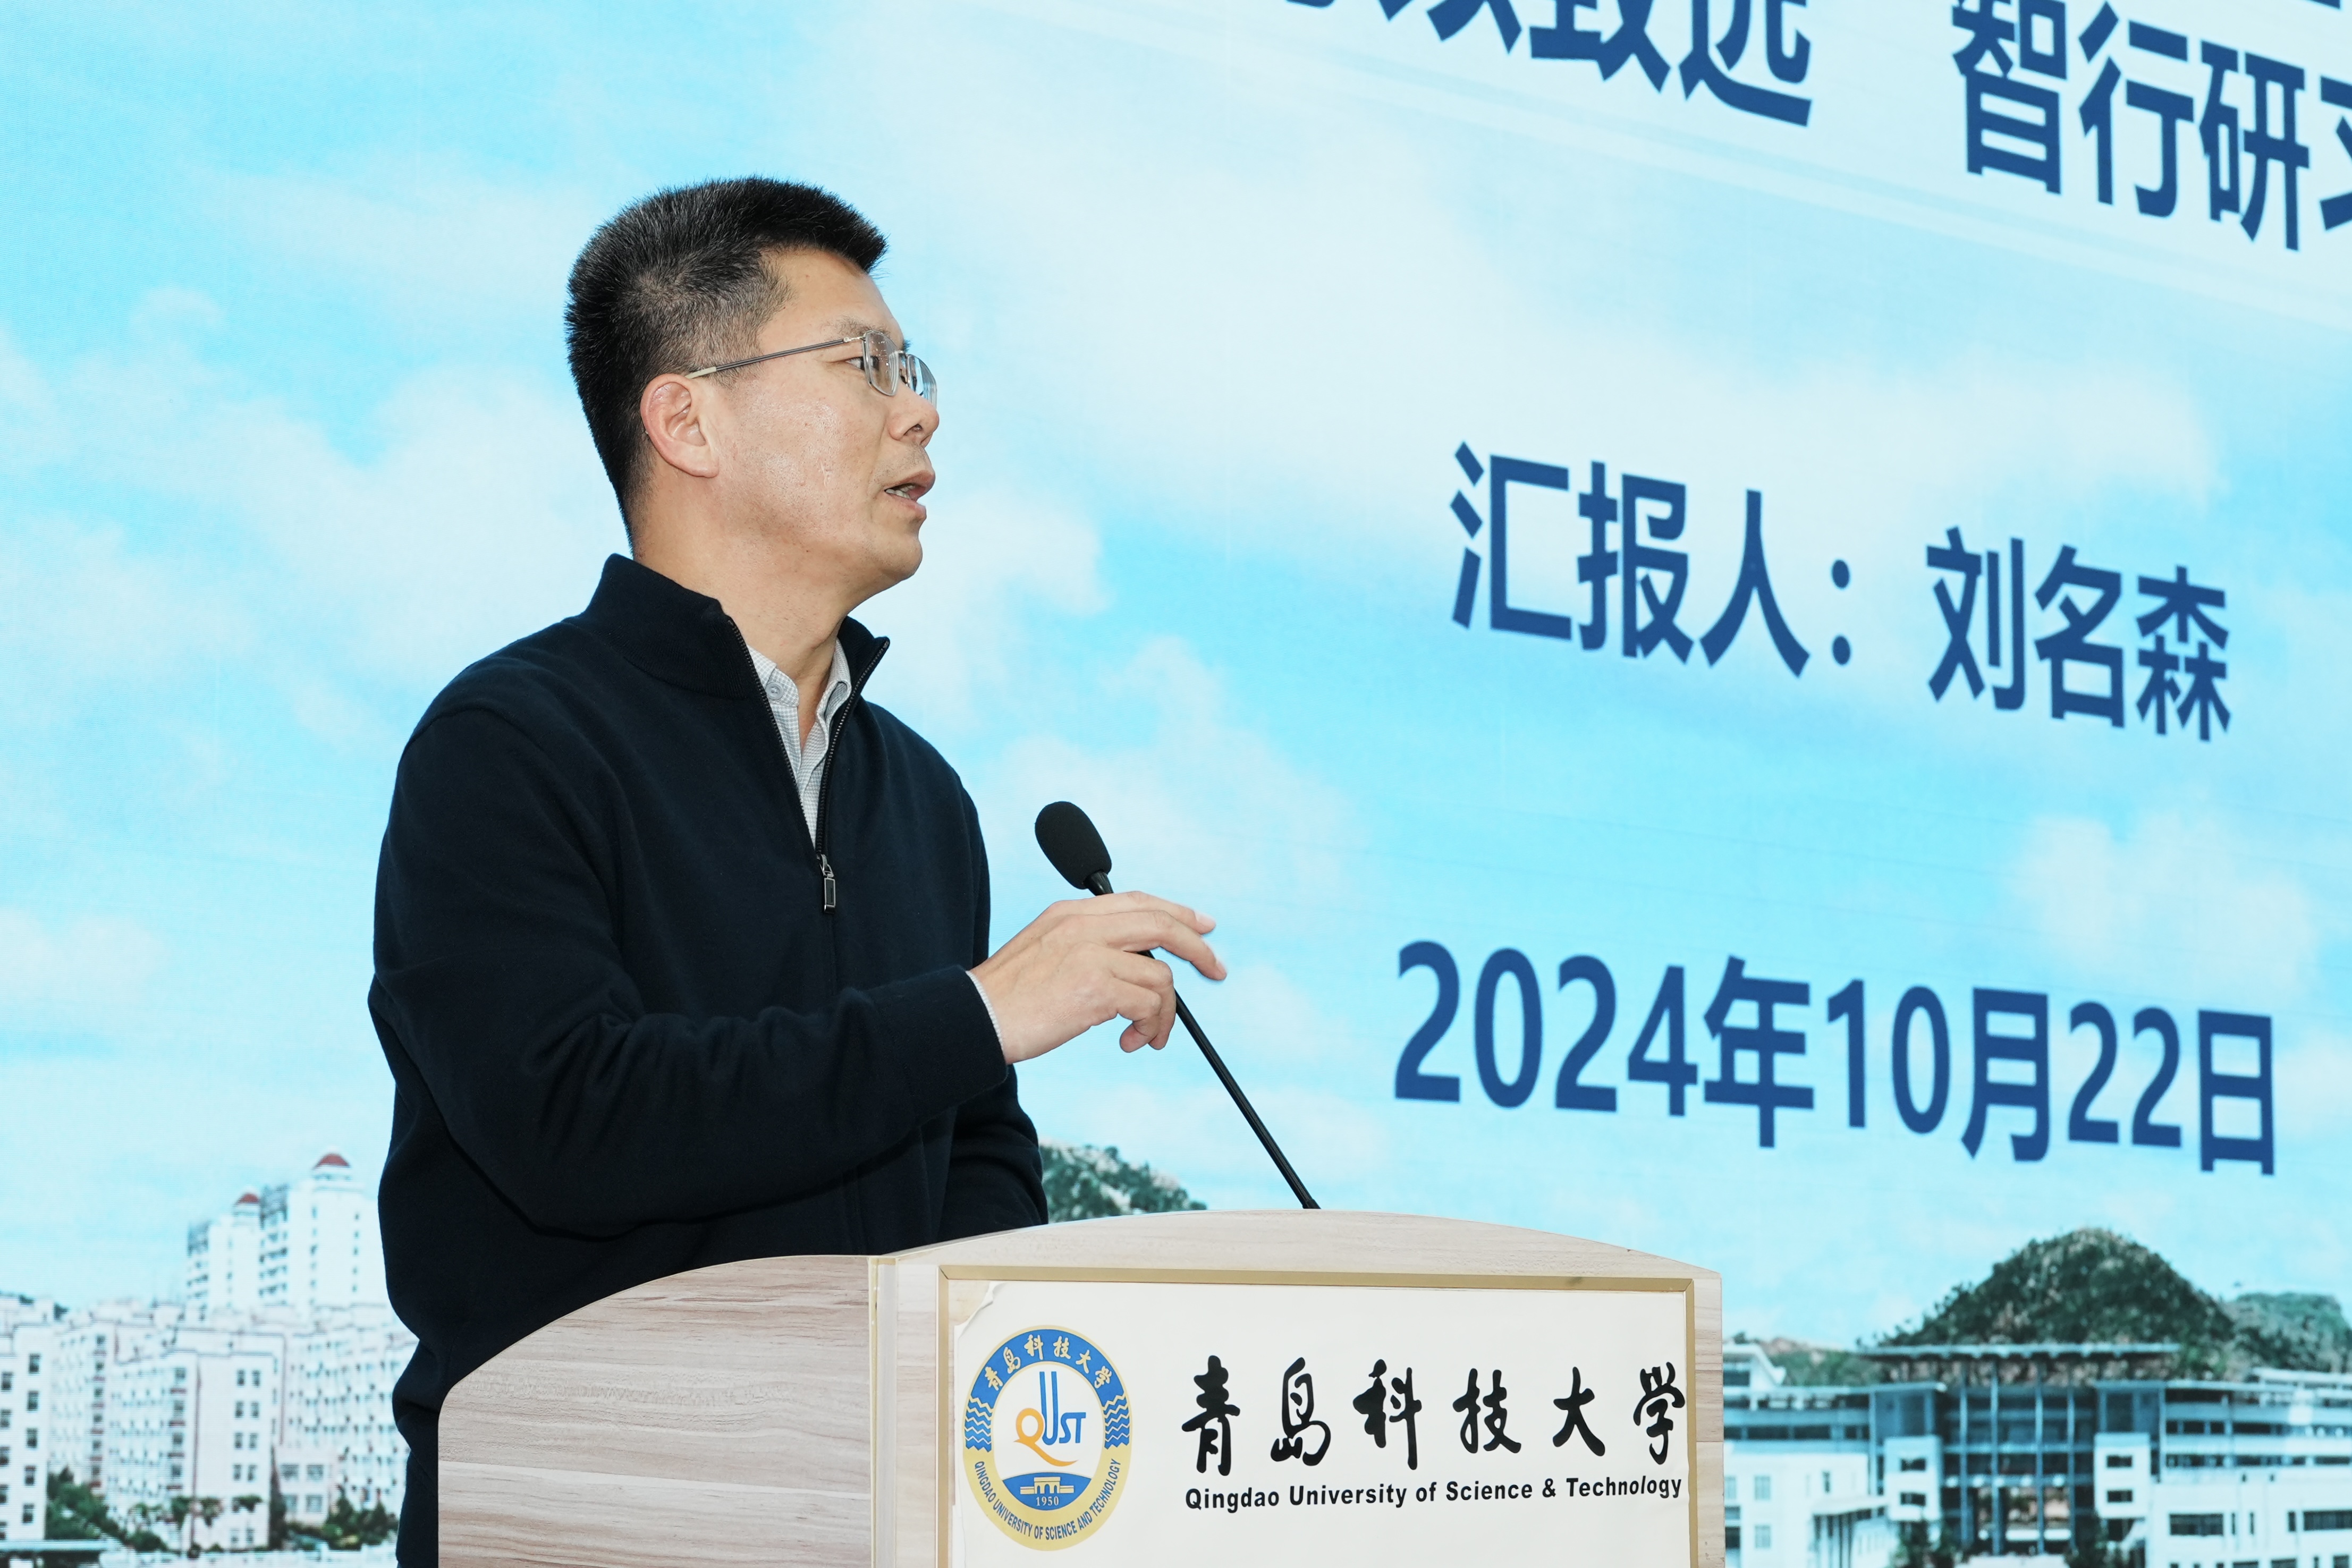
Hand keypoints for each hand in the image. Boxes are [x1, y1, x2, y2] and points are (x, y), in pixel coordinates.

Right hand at [970, 892, 1223, 1063]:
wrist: (973, 1020)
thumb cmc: (1006, 998)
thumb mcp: (1044, 951)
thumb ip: (1085, 944)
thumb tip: (1135, 965)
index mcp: (1070, 912)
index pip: (1138, 901)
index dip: (1177, 912)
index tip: (1203, 926)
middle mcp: (1083, 924)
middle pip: (1163, 924)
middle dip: (1197, 948)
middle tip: (1216, 970)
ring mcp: (1090, 953)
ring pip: (1161, 976)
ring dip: (1165, 1013)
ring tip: (1146, 1035)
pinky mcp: (1096, 986)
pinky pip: (1151, 1004)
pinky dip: (1152, 1028)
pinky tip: (1132, 1042)